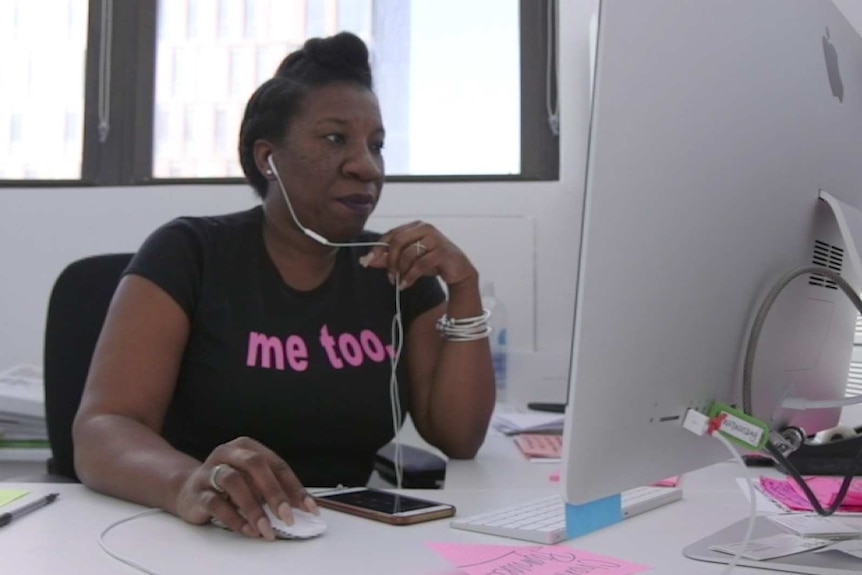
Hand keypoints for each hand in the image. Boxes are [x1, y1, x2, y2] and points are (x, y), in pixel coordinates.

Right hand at [175, 436, 317, 539]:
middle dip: (274, 491)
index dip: (294, 486)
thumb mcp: (253, 481)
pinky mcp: (197, 491)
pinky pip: (215, 503)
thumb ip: (275, 489)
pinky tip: (247, 530)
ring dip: (253, 507)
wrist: (187, 490)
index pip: (276, 464)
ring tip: (266, 528)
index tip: (308, 508)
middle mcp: (228, 453)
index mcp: (246, 447)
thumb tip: (303, 507)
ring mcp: (210, 470)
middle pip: (255, 465)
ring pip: (233, 481)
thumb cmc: (228, 485)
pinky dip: (234, 518)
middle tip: (287, 516)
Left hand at [359, 221, 477, 289]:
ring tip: (399, 282)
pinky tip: (406, 285)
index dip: (378, 248)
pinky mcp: (442, 251)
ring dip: (401, 271)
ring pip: (408, 254)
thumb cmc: (432, 262)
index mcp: (415, 226)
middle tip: (389, 276)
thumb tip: (366, 260)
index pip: (391, 234)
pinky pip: (420, 264)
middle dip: (390, 261)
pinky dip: (410, 276)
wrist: (458, 271)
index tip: (368, 262)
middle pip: (397, 242)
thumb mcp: (407, 261)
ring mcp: (435, 238)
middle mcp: (425, 228)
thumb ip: (388, 259)